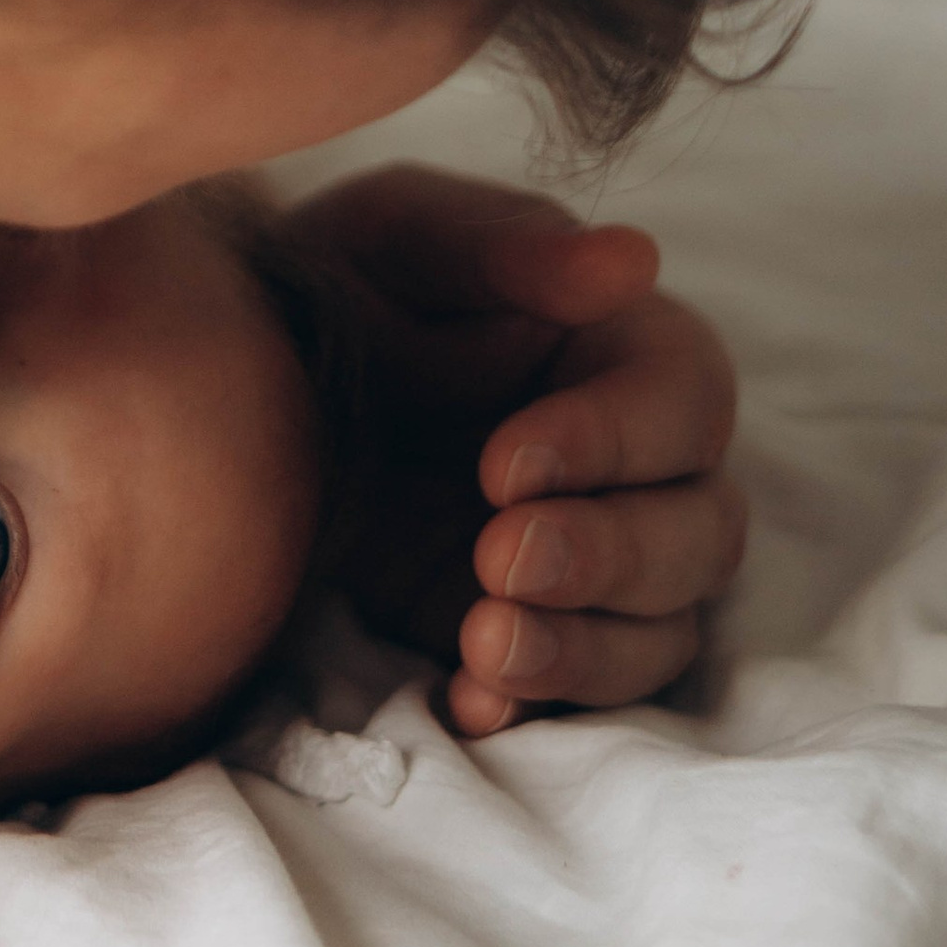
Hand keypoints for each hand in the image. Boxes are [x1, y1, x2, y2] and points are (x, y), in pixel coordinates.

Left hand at [288, 163, 744, 736]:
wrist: (247, 390)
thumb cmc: (343, 287)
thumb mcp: (399, 240)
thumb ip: (506, 249)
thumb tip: (633, 258)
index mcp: (628, 355)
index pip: (686, 405)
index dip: (616, 441)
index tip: (503, 462)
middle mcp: (638, 470)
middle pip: (699, 534)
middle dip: (609, 557)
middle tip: (498, 557)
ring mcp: (593, 568)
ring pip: (660, 630)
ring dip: (583, 648)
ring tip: (484, 644)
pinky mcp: (534, 637)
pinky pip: (576, 696)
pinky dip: (533, 706)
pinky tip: (468, 701)